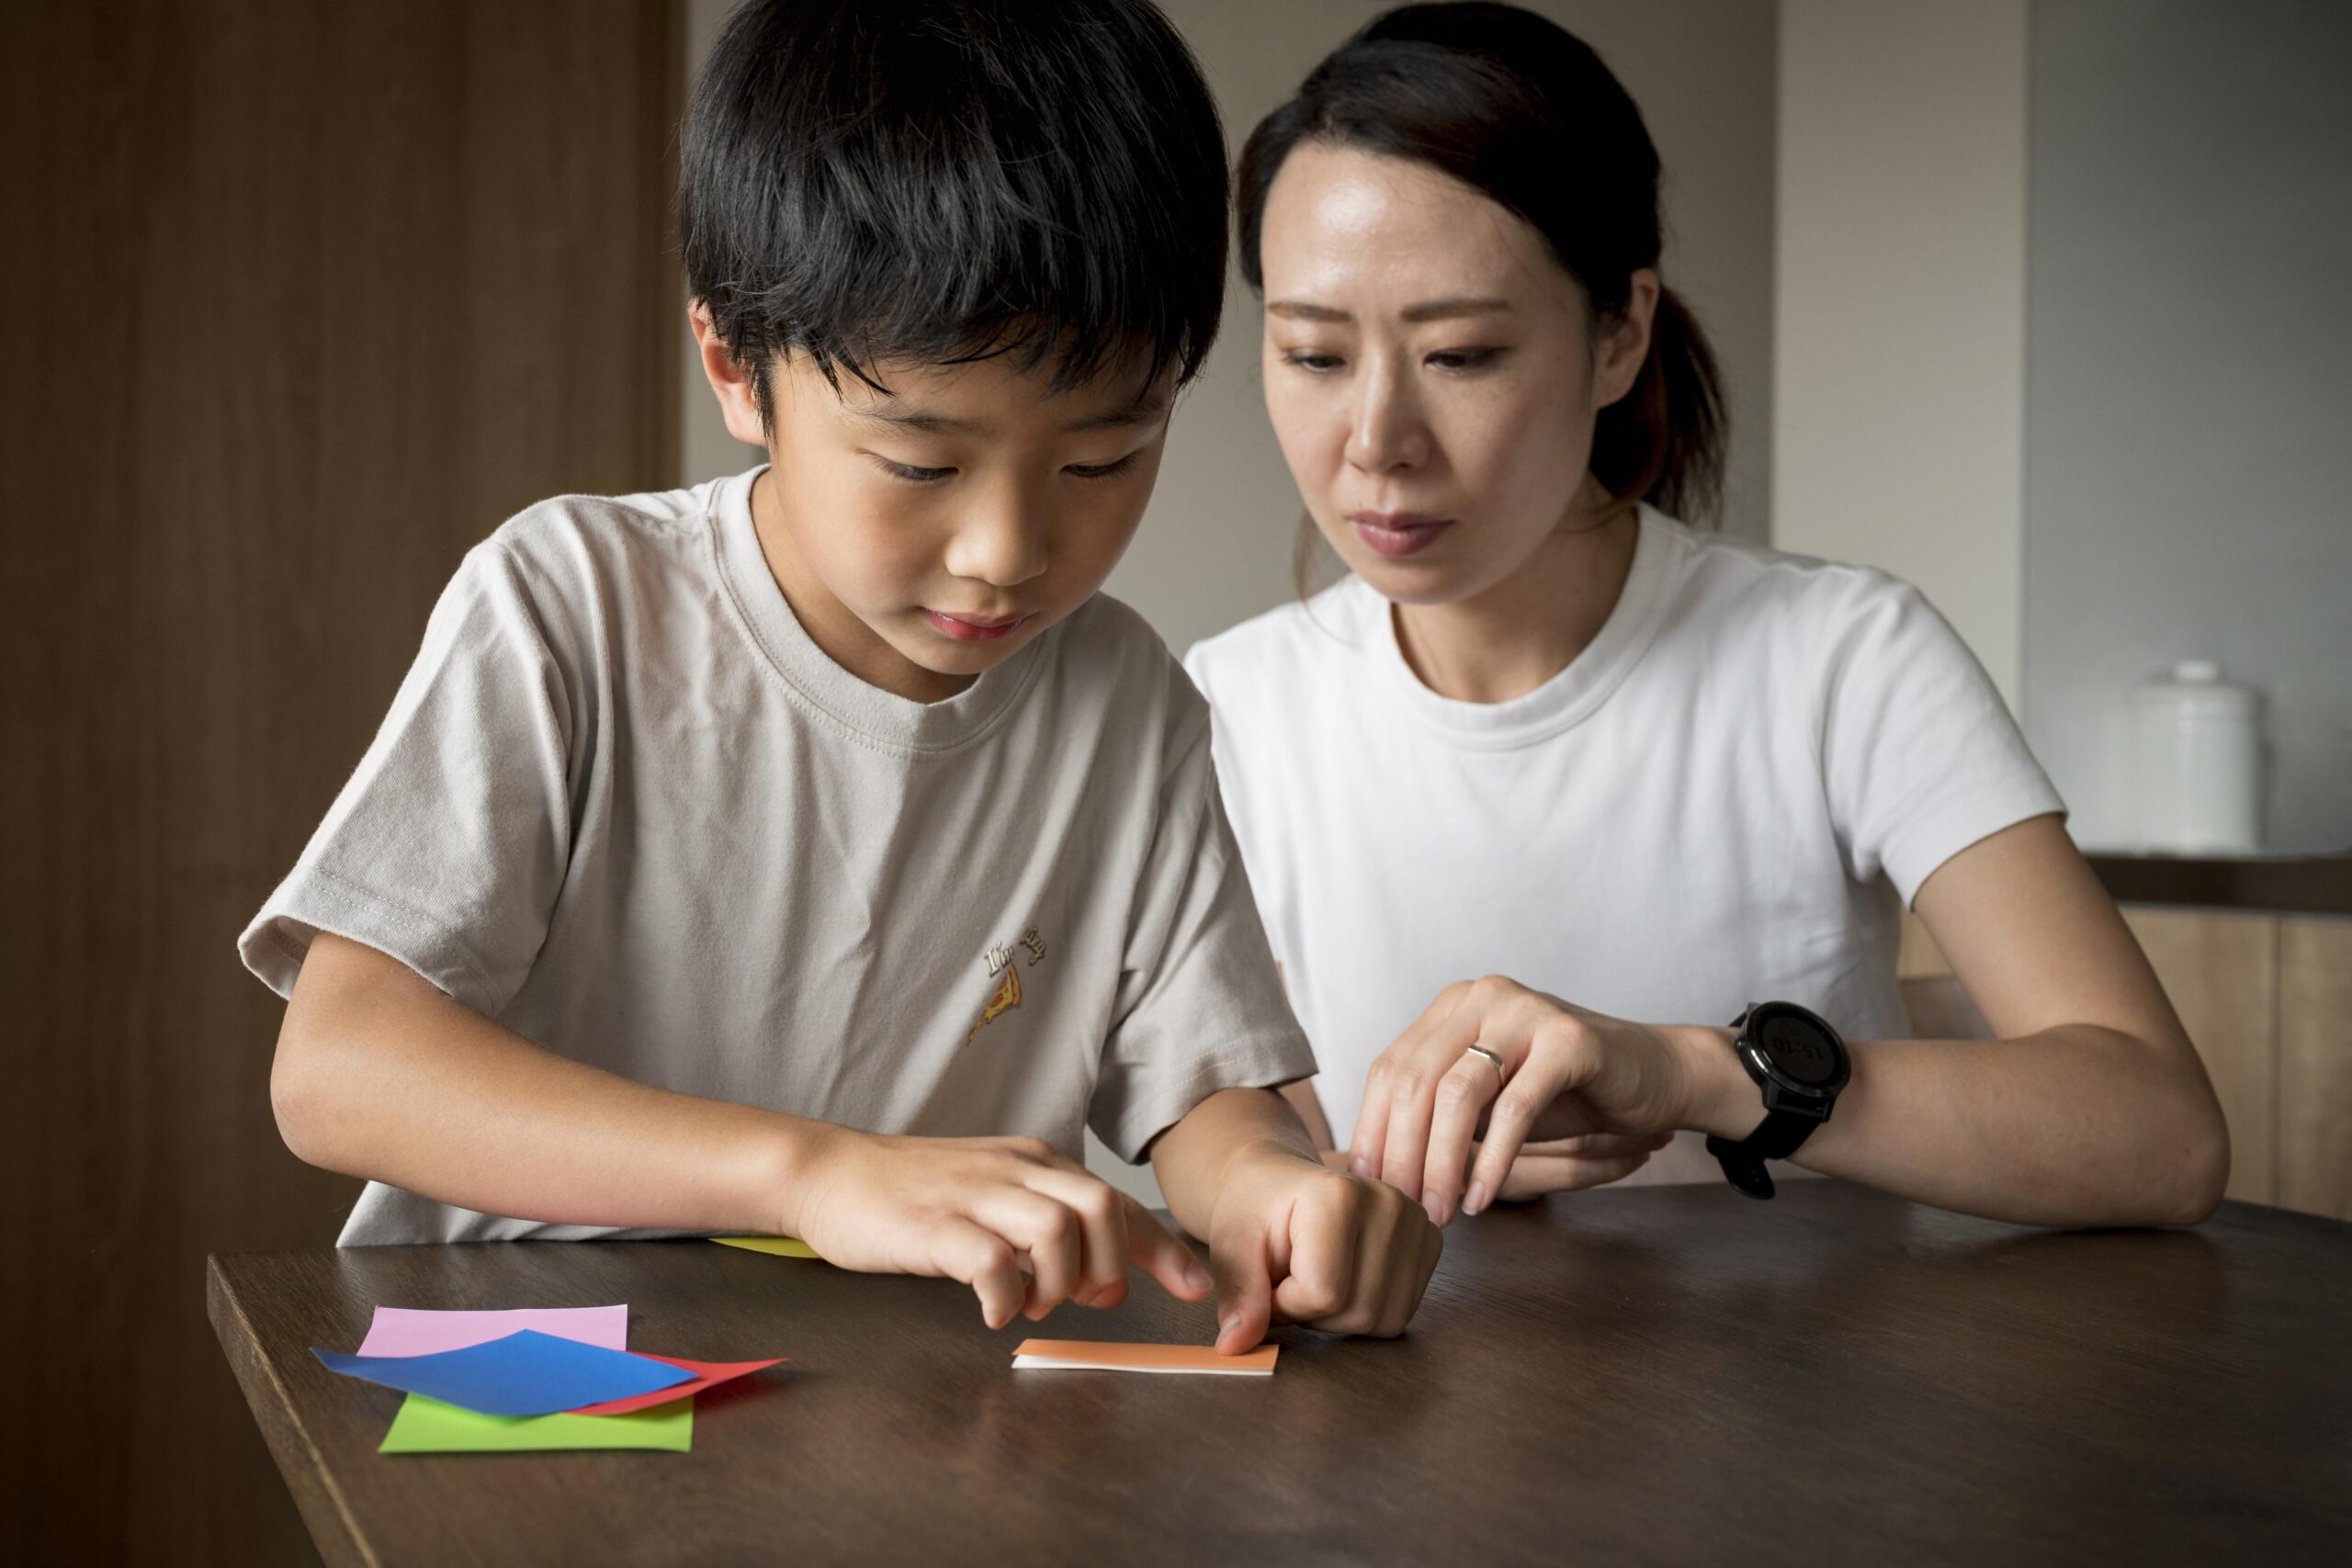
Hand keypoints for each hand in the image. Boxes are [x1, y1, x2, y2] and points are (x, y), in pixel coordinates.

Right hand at [791, 1129, 1213, 1329]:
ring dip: (1061, 1282)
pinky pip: (991, 1260)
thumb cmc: (915, 1193)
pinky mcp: (933, 1225)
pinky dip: (1005, 1296)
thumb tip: (1101, 1277)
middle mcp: (1014, 1170)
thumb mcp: (993, 1196)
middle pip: (1102, 1208)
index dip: (1161, 1249)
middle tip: (1085, 1302)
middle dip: (1111, 1266)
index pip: (1116, 1202)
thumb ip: (1045, 1227)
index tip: (1195, 1288)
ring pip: (1058, 1229)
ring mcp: (974, 1194)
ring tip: (1034, 1306)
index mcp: (1035, 1163)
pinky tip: (994, 1312)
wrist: (831, 1172)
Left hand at [1206, 1146, 1441, 1353]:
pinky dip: (1365, 1312)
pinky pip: (1399, 1315)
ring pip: (1383, 1320)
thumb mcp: (1233, 1246)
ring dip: (1338, 1317)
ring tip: (1315, 1278)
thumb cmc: (1255, 1210)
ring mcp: (1418, 1221)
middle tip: (1289, 1279)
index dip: (1284, 1303)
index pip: (1323, 1294)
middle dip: (1311, 1313)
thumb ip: (1239, 1295)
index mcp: (1339, 1194)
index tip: (1267, 1277)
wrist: (1280, 1182)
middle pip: (1358, 1311)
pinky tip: (1343, 1280)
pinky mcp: (1431, 1243)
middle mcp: (1390, 1202)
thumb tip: (1233, 1347)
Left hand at [1348, 976, 1738, 1225]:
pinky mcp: (1568, 1039)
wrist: (1656, 1075)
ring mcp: (1525, 1011)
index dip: (1373, 1130)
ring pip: (1457, 1094)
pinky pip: (1514, 1108)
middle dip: (1403, 1154)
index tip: (1370, 1186)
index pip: (1390, 1069)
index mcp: (1453, 1005)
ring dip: (1441, 1162)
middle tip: (1405, 1208)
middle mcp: (1482, 996)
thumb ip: (1438, 1114)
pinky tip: (1482, 1199)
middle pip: (1415, 1081)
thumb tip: (1372, 1163)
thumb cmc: (1566, 1093)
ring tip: (1440, 1210)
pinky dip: (1492, 1161)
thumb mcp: (1488, 1100)